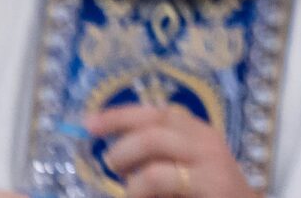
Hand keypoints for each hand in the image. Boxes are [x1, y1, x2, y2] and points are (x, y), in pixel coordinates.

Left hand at [82, 104, 259, 197]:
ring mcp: (209, 159)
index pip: (156, 112)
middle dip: (122, 144)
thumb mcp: (181, 171)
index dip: (121, 115)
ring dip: (129, 166)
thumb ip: (156, 158)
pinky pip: (158, 176)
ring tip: (128, 189)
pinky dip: (137, 188)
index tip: (89, 123)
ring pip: (153, 143)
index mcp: (196, 132)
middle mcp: (204, 138)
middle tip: (111, 166)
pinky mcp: (211, 181)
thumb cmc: (205, 195)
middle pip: (152, 124)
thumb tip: (114, 154)